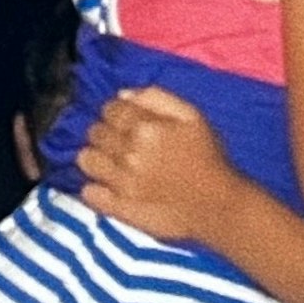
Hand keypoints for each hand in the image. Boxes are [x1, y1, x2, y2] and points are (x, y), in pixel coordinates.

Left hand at [76, 84, 242, 244]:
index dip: (115, 112)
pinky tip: (107, 186)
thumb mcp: (193, 116)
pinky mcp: (118, 208)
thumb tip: (123, 95)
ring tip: (111, 162)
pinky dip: (94, 187)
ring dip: (96, 157)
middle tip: (121, 142)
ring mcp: (120, 182)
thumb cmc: (208, 157)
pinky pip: (87, 193)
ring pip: (86, 160)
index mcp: (145, 128)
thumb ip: (157, 98)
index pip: (109, 109)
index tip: (125, 121)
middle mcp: (128, 153)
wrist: (217, 205)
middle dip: (105, 132)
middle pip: (95, 132)